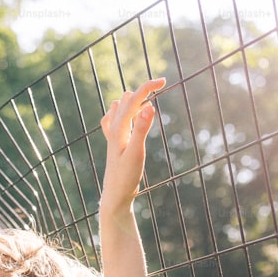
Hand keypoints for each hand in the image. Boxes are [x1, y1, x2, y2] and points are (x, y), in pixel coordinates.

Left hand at [99, 78, 166, 216]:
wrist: (115, 196)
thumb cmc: (126, 177)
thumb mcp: (137, 153)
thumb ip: (142, 130)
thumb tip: (149, 107)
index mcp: (119, 128)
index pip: (133, 99)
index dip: (148, 87)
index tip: (164, 80)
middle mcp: (114, 129)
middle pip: (126, 99)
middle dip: (143, 91)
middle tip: (160, 88)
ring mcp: (113, 136)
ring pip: (119, 107)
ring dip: (134, 100)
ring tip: (149, 100)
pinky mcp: (115, 143)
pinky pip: (115, 119)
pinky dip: (125, 111)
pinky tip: (133, 117)